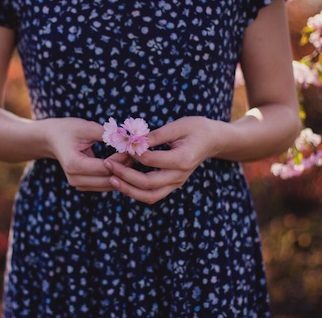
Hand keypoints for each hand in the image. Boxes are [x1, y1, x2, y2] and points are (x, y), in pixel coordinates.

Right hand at [45, 118, 132, 191]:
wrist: (52, 139)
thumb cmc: (68, 130)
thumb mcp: (86, 127)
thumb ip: (106, 134)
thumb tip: (128, 138)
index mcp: (74, 164)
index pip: (106, 167)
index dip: (122, 158)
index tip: (133, 146)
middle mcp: (75, 179)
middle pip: (109, 179)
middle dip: (125, 167)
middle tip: (137, 152)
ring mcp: (79, 185)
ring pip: (110, 185)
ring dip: (123, 173)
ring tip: (133, 156)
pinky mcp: (84, 186)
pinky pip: (106, 185)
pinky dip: (117, 176)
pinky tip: (125, 163)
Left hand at [104, 117, 220, 203]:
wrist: (213, 140)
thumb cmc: (196, 128)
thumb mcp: (178, 125)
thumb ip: (156, 135)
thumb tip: (135, 140)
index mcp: (182, 159)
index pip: (151, 160)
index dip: (133, 153)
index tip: (121, 145)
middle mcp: (179, 175)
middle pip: (148, 184)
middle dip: (125, 175)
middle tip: (108, 164)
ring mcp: (176, 183)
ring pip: (149, 196)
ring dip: (128, 189)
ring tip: (111, 179)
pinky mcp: (172, 185)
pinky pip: (152, 195)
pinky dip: (136, 191)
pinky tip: (123, 181)